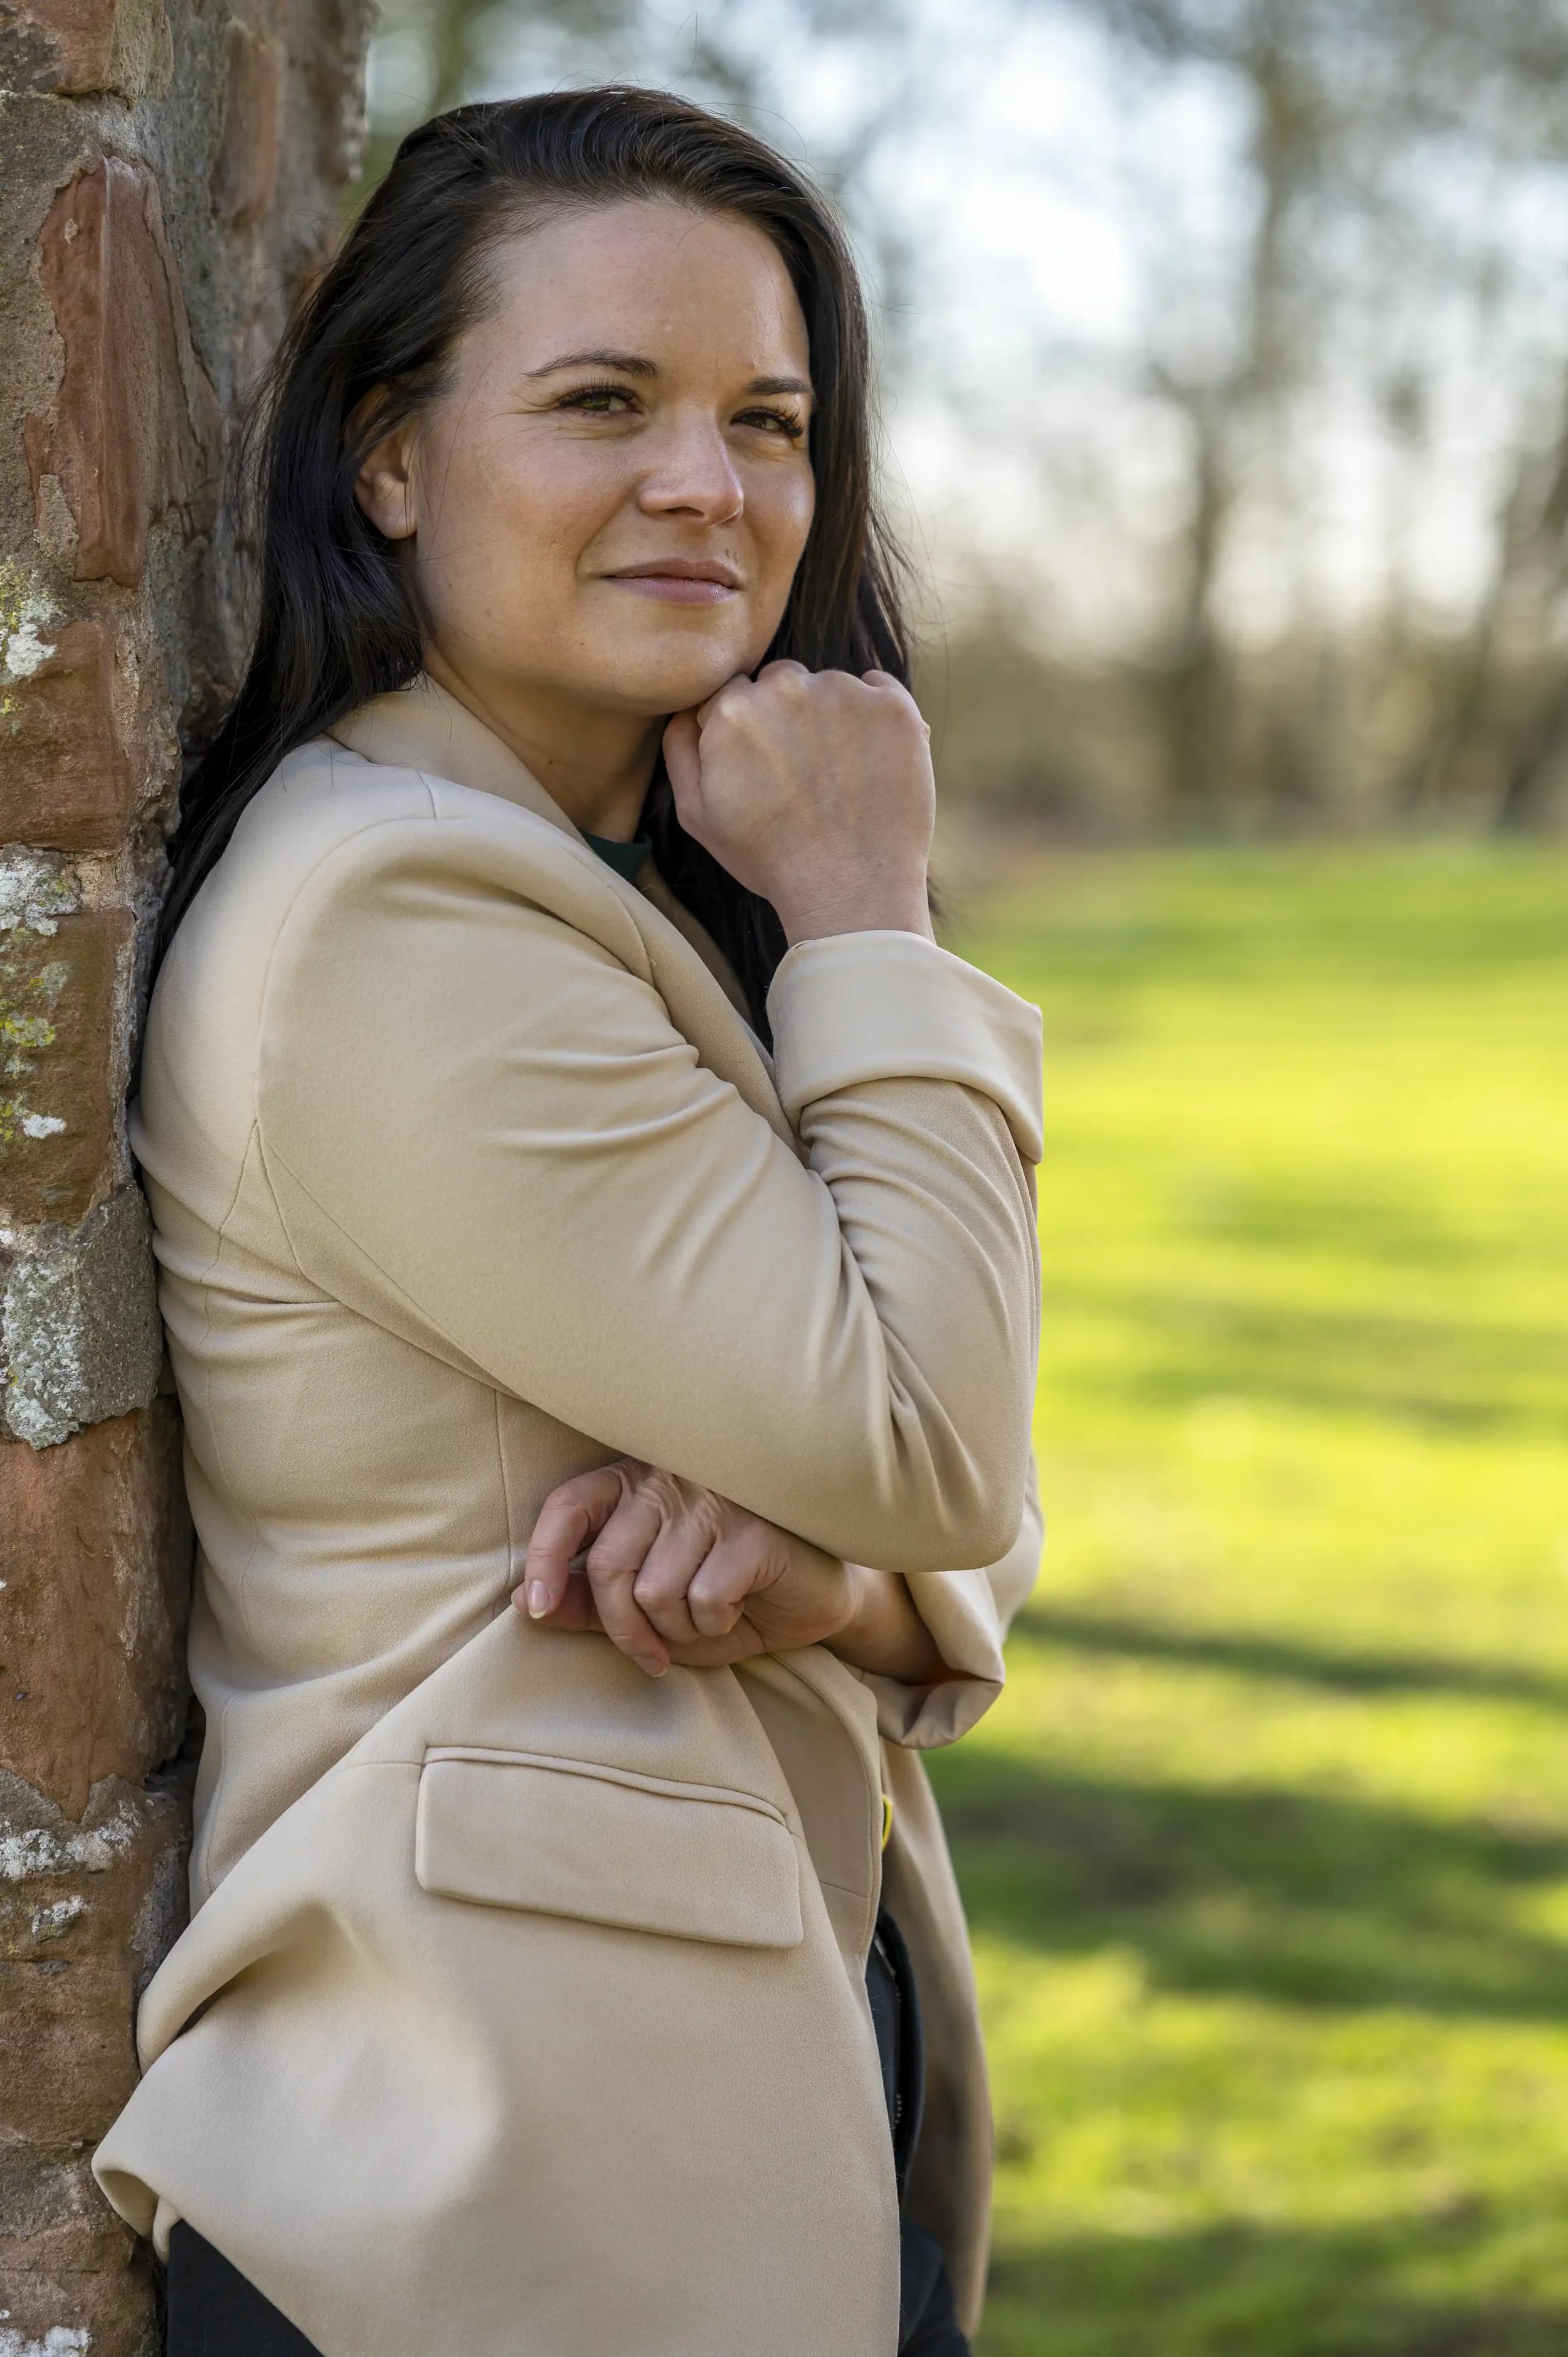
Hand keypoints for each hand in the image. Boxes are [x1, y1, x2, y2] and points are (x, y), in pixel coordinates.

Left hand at [516, 1459, 947, 1684]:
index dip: (545, 1559)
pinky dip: (715, 1623)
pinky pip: (704, 1599)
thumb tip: (532, 1607)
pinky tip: (741, 1606)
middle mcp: (671, 1479)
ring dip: (677, 1629)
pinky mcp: (754, 1531)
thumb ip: (592, 1601)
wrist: (815, 1597)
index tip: (536, 1608)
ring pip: (656, 1590)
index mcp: (635, 1482)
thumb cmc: (725, 1593)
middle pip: (610, 1565)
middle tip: (650, 1657)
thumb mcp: (650, 1605)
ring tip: (707, 1617)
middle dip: (621, 1628)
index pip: (569, 1506)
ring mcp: (715, 1500)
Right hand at [661, 661, 935, 945]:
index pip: (734, 692)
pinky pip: (879, 687)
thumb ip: (681, 751)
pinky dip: (875, 714)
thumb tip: (687, 710)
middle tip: (801, 770)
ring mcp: (845, 693)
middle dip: (785, 714)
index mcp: (734, 710)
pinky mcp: (894, 706)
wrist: (850, 890)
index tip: (764, 764)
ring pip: (829, 684)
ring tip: (838, 774)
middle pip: (780, 681)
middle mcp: (787, 688)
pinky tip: (869, 759)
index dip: (747, 730)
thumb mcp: (697, 816)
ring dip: (831, 713)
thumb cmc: (770, 859)